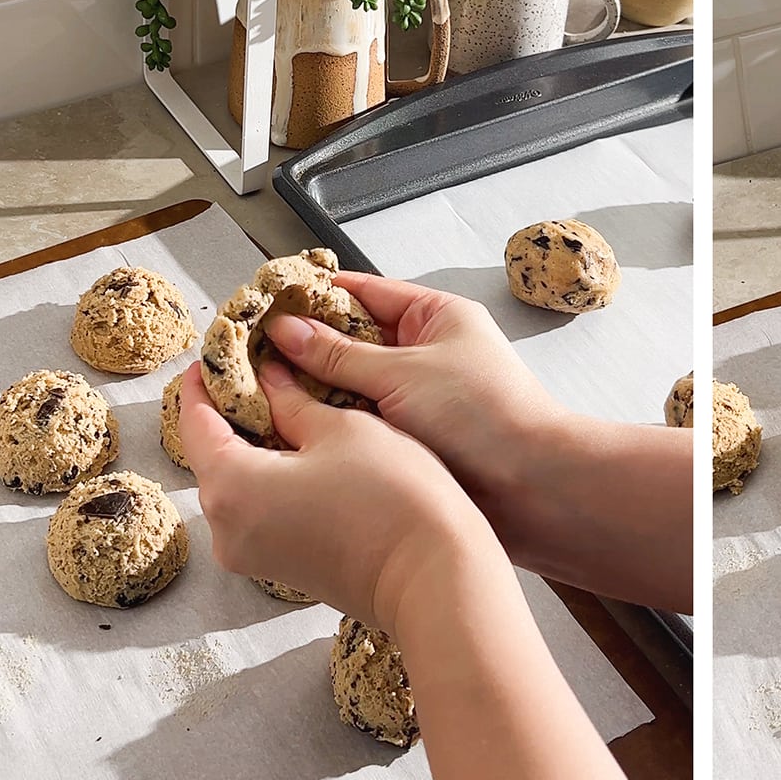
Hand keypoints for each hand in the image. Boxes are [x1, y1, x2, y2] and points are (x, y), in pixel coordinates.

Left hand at [177, 359, 498, 633]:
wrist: (434, 577)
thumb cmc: (394, 500)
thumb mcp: (342, 429)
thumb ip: (293, 400)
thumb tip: (269, 378)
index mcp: (230, 486)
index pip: (195, 422)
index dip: (204, 383)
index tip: (213, 356)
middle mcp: (226, 529)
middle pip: (213, 457)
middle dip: (232, 414)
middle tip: (256, 374)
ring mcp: (252, 555)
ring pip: (238, 485)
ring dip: (256, 448)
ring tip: (287, 408)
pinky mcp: (280, 567)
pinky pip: (260, 512)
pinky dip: (273, 480)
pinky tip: (305, 454)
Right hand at [261, 274, 562, 521]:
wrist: (532, 488)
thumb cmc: (487, 418)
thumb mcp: (403, 374)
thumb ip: (338, 355)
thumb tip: (286, 330)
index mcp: (436, 317)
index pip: (363, 292)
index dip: (313, 295)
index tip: (266, 300)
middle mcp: (426, 353)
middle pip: (352, 339)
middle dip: (304, 345)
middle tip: (248, 350)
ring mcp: (418, 397)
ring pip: (351, 385)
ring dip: (313, 389)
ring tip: (256, 388)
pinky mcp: (413, 438)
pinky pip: (361, 422)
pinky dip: (331, 423)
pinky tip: (290, 428)